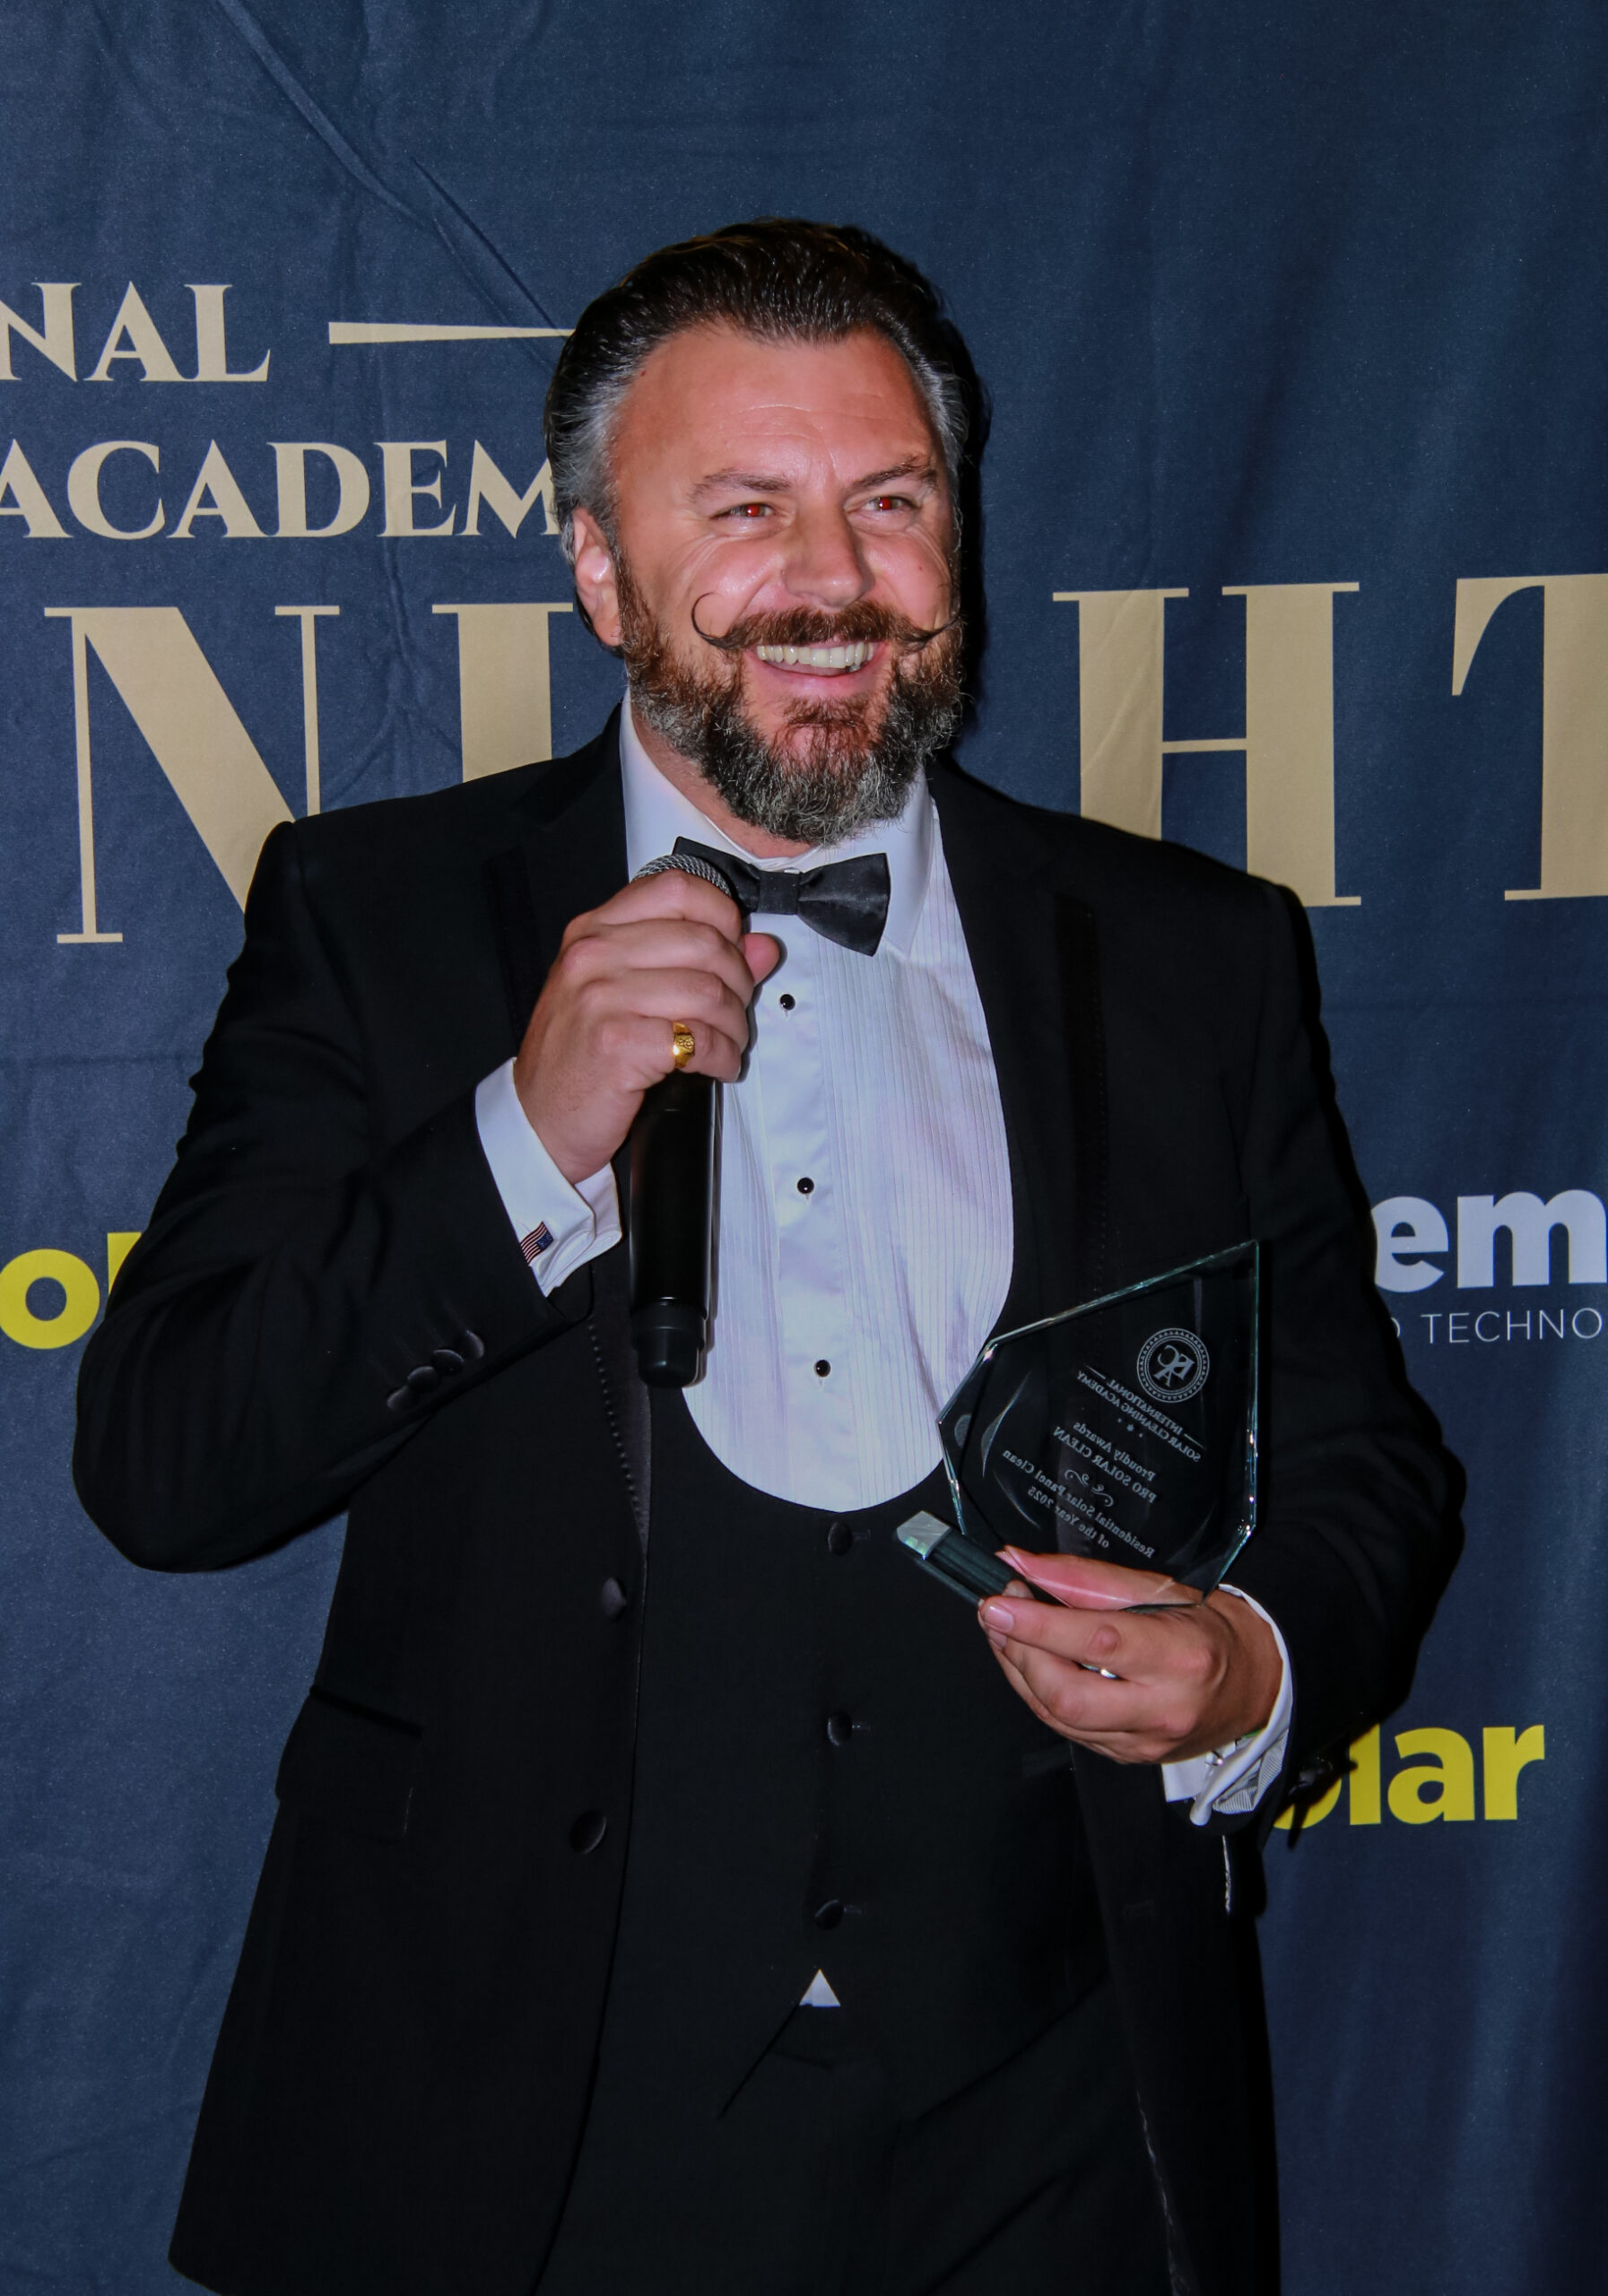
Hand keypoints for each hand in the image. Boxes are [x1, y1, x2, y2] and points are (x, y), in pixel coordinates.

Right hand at [513, 872, 779, 1182]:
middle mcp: (593, 955)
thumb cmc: (581, 1054)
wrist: (541, 1117)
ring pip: (708, 991)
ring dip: (734, 1025)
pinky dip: (722, 1056)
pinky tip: (716, 1065)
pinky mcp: (617, 1044)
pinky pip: (698, 1040)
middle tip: (735, 1010)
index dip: (721, 915)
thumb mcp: (624, 991)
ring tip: (728, 1043)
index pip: (677, 888)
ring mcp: (601, 998)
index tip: (733, 947)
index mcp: (594, 930)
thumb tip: (762, 946)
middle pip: (703, 942)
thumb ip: (690, 959)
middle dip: (738, 981)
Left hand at [977, 1549, 1280, 1765]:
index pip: (1095, 1642)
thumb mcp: (1158, 1587)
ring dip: (1018, 1671)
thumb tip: (1021, 1562)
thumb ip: (1085, 1578)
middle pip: (1067, 1696)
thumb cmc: (1211, 1627)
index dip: (1036, 1624)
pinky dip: (1039, 1694)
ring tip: (1007, 1632)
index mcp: (1179, 1657)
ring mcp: (1145, 1741)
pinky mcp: (1130, 1756)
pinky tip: (1032, 1663)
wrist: (1259, 1683)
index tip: (998, 1602)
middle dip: (1018, 1654)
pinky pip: (1068, 1730)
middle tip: (1000, 1614)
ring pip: (1059, 1717)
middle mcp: (1163, 1707)